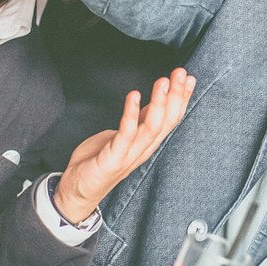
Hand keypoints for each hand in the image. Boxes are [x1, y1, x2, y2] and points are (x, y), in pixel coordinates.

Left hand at [54, 68, 195, 222]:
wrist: (77, 191)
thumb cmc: (98, 161)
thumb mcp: (123, 135)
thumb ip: (139, 121)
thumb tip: (154, 101)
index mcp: (148, 143)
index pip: (171, 119)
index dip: (181, 99)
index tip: (189, 78)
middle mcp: (143, 149)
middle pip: (166, 121)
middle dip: (176, 96)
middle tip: (181, 73)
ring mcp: (130, 155)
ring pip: (152, 127)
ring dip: (160, 103)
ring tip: (163, 81)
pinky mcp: (113, 159)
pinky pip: (126, 134)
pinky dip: (131, 113)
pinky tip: (134, 95)